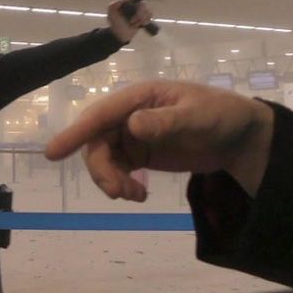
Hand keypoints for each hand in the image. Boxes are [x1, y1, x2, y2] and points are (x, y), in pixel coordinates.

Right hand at [44, 81, 274, 200]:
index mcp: (139, 97)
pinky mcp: (138, 154)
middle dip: (101, 169)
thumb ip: (165, 121)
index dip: (75, 133)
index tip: (53, 153)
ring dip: (111, 180)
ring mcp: (131, 135)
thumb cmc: (222, 115)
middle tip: (118, 192)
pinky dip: (122, 186)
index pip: (100, 115)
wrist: (240, 138)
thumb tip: (132, 125)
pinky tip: (140, 194)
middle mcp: (127, 115)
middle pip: (96, 142)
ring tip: (134, 195)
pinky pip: (117, 170)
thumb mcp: (198, 115)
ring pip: (103, 159)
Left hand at [108, 0, 154, 43]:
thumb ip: (115, 3)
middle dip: (138, 13)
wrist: (119, 34)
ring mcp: (140, 11)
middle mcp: (135, 4)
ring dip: (140, 19)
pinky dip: (145, 21)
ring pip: (147, 11)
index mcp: (128, 1)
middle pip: (143, 4)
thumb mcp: (111, 10)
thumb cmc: (114, 21)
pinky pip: (150, 16)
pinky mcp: (144, 17)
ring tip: (133, 24)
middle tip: (131, 21)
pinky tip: (139, 25)